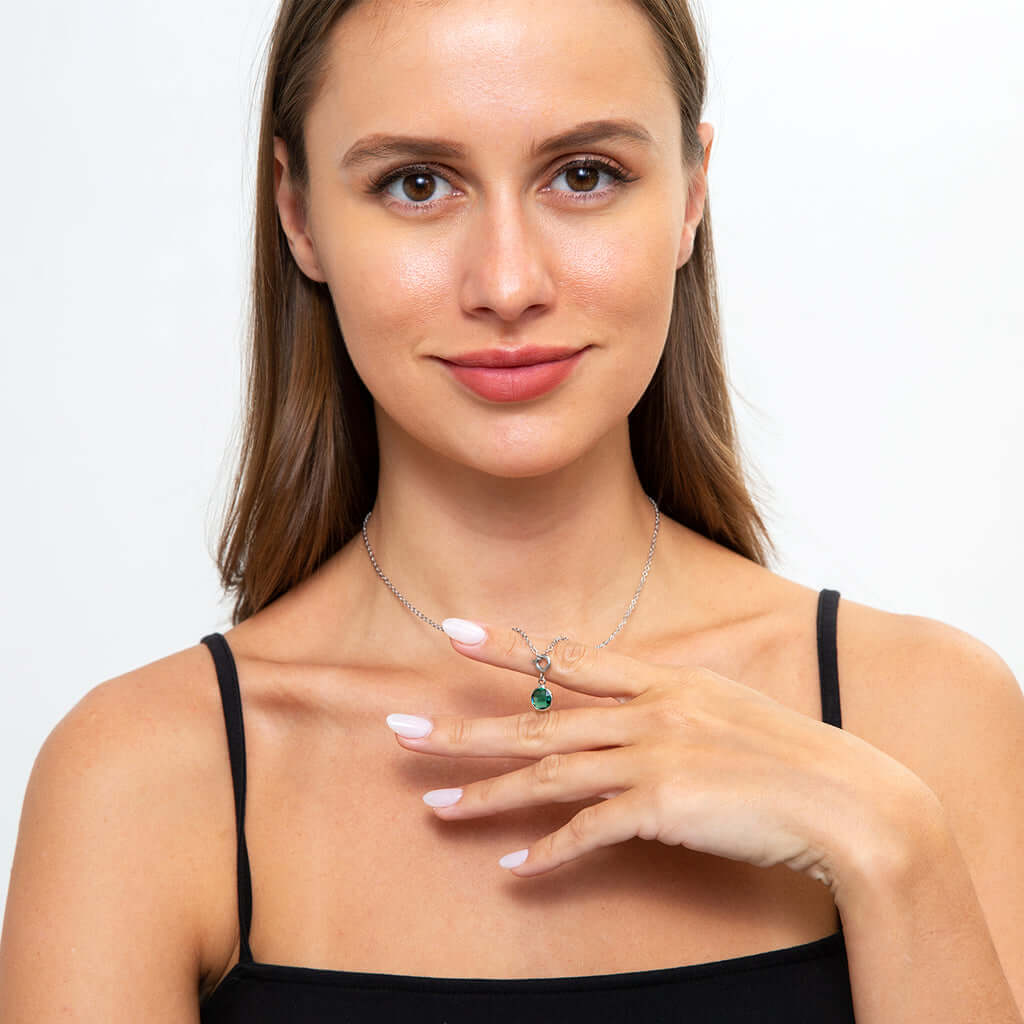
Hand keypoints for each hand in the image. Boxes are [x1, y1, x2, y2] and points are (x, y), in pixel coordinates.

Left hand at [385, 619, 933, 894]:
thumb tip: (620, 704)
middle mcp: (647, 710)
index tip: (452, 632)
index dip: (507, 646)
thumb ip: (667, 700)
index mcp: (662, 678)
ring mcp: (651, 756)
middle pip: (537, 718)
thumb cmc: (788, 753)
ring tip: (432, 807)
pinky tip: (511, 868)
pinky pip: (588, 831)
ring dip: (485, 793)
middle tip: (400, 729)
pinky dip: (548, 851)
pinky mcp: (662, 807)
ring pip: (548, 773)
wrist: (846, 798)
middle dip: (464, 726)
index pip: (568, 657)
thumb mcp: (724, 705)